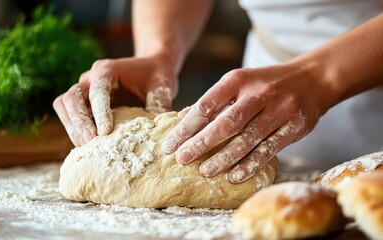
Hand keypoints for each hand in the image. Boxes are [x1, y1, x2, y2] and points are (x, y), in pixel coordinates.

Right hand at [53, 54, 177, 146]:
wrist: (151, 68)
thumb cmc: (157, 77)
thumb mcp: (163, 89)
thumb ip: (158, 107)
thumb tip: (154, 134)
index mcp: (108, 69)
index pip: (98, 90)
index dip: (99, 112)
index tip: (105, 132)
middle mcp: (91, 77)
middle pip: (72, 96)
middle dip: (79, 121)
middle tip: (91, 142)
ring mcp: (84, 89)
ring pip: (63, 105)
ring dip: (73, 127)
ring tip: (88, 147)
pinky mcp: (83, 102)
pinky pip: (69, 115)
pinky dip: (74, 130)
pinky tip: (88, 146)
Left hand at [161, 62, 332, 183]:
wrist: (312, 78)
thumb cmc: (266, 83)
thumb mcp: (240, 82)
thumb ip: (217, 101)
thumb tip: (185, 121)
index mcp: (238, 80)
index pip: (205, 105)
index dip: (185, 127)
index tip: (170, 144)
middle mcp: (258, 93)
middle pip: (225, 123)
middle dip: (200, 143)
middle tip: (182, 159)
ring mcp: (278, 110)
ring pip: (246, 139)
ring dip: (223, 158)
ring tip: (205, 171)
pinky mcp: (294, 126)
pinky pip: (268, 150)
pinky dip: (250, 165)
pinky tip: (234, 176)